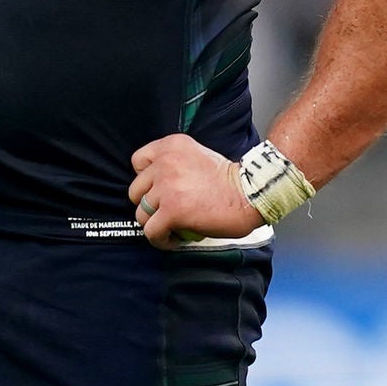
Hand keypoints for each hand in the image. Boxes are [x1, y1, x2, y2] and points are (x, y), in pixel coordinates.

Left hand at [128, 134, 258, 246]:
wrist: (250, 194)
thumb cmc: (231, 180)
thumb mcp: (199, 155)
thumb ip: (176, 163)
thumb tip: (158, 185)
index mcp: (172, 145)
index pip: (138, 161)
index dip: (145, 180)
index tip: (157, 191)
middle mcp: (165, 162)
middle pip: (136, 191)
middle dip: (149, 204)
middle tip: (166, 213)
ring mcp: (166, 187)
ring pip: (141, 213)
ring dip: (155, 224)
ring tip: (171, 228)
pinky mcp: (171, 211)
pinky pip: (151, 232)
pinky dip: (161, 240)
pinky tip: (174, 240)